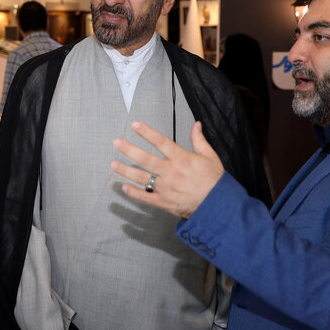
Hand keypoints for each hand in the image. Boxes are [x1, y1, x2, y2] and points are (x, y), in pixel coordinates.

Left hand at [110, 121, 224, 218]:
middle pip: (145, 159)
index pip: (161, 142)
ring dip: (126, 170)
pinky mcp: (164, 202)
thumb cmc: (214, 180)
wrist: (217, 205)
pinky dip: (134, 193)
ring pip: (141, 178)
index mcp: (181, 158)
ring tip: (112, 164)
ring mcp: (165, 188)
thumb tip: (196, 124)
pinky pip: (146, 197)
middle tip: (116, 143)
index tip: (135, 125)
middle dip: (129, 150)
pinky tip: (123, 187)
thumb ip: (199, 140)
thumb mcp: (210, 156)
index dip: (147, 132)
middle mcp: (170, 172)